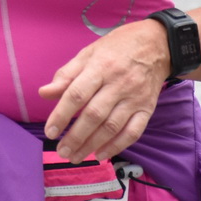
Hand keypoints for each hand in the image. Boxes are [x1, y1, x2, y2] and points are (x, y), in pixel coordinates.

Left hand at [39, 19, 171, 162]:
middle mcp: (118, 83)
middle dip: (75, 137)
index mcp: (100, 67)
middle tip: (61, 151)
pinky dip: (116, 146)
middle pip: (94, 115)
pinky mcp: (147, 108)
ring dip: (92, 145)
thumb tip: (44, 93)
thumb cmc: (117, 48)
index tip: (50, 132)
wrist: (157, 44)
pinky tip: (100, 155)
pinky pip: (133, 132)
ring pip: (111, 127)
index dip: (61, 115)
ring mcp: (135, 97)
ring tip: (75, 157)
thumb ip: (66, 75)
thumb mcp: (89, 53)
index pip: (77, 94)